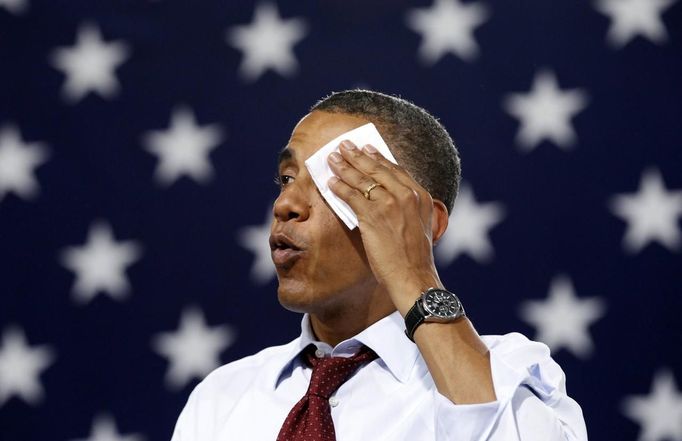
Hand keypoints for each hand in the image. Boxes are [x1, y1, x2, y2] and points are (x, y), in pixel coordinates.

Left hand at [327, 140, 446, 313]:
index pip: (396, 170)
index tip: (367, 149)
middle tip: (344, 146)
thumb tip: (389, 201)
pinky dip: (339, 187)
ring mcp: (390, 204)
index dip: (379, 158)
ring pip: (362, 179)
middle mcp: (407, 195)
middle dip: (357, 155)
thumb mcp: (420, 226)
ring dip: (344, 167)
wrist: (414, 277)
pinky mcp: (373, 216)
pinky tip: (330, 182)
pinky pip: (351, 196)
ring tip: (332, 158)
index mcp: (421, 196)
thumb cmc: (415, 258)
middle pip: (377, 169)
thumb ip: (408, 210)